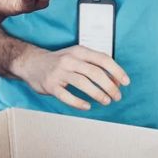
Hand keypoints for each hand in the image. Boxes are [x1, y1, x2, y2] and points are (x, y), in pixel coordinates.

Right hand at [12, 45, 129, 110]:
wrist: (31, 63)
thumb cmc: (58, 62)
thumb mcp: (76, 56)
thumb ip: (94, 65)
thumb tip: (115, 80)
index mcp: (79, 51)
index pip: (103, 59)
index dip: (117, 71)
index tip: (125, 82)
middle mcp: (69, 60)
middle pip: (95, 72)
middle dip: (110, 86)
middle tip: (117, 96)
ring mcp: (59, 72)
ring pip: (83, 83)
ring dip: (98, 94)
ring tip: (106, 101)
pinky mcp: (51, 85)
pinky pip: (66, 95)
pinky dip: (79, 102)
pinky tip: (87, 106)